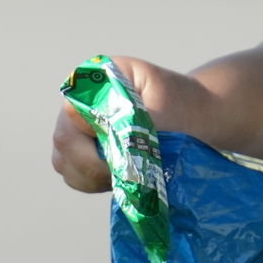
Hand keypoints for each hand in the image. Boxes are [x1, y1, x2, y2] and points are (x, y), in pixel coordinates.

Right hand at [47, 56, 211, 193]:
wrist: (199, 117)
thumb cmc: (184, 105)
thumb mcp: (163, 107)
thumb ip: (132, 122)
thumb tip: (106, 141)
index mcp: (98, 79)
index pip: (73, 111)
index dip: (90, 138)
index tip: (120, 154)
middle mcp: (82, 102)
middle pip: (64, 141)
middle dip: (91, 165)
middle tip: (124, 173)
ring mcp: (80, 128)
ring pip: (65, 162)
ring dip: (92, 177)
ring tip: (125, 175)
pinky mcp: (86, 152)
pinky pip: (76, 175)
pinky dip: (94, 183)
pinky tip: (120, 179)